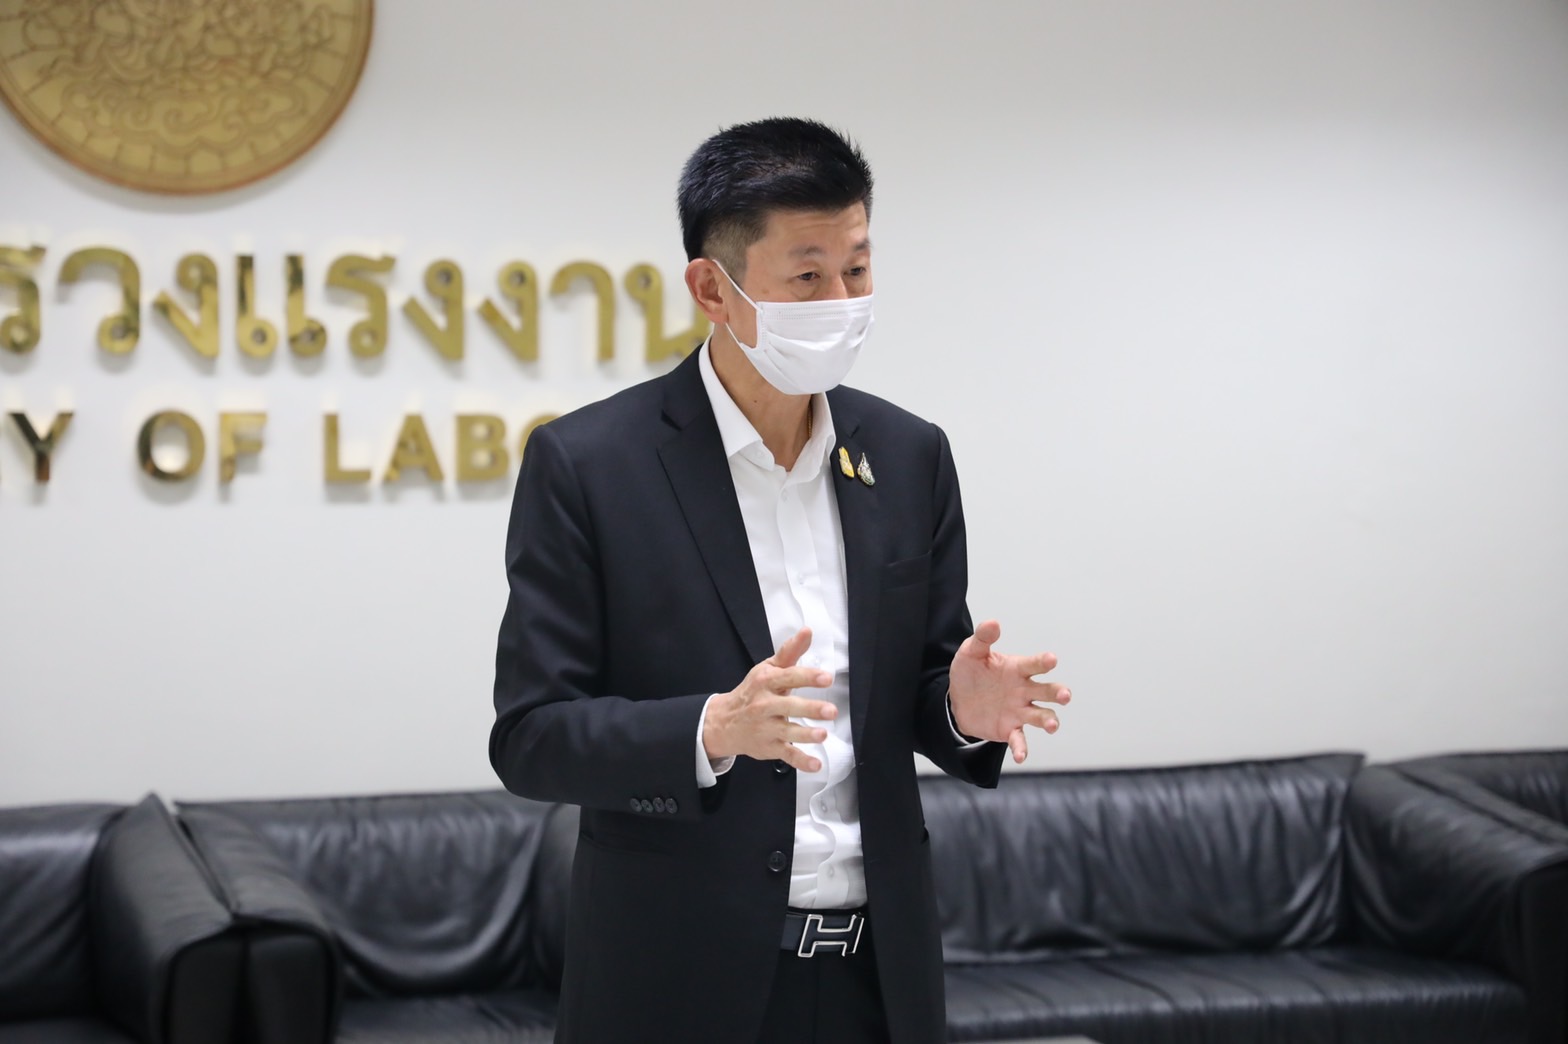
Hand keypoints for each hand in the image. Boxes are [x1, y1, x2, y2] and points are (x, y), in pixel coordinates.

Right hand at [702, 628, 836, 771]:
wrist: (724, 722)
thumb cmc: (753, 691)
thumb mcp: (768, 669)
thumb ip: (790, 652)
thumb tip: (807, 631)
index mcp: (765, 682)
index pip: (788, 677)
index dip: (807, 677)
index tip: (826, 678)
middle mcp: (764, 705)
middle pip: (788, 705)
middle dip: (810, 709)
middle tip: (831, 711)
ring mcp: (766, 728)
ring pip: (787, 732)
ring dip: (805, 734)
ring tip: (822, 735)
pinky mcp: (769, 747)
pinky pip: (786, 755)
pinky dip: (801, 761)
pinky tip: (816, 764)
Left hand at [948, 619, 1067, 764]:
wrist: (957, 700)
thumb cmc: (970, 673)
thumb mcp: (971, 653)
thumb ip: (983, 638)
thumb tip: (993, 622)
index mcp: (1017, 669)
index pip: (1034, 664)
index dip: (1043, 662)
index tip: (1051, 659)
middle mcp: (1024, 690)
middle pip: (1046, 691)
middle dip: (1058, 693)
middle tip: (1065, 695)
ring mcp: (1019, 711)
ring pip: (1041, 716)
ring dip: (1049, 720)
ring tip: (1052, 725)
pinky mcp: (1009, 729)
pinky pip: (1019, 739)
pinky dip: (1022, 748)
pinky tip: (1021, 756)